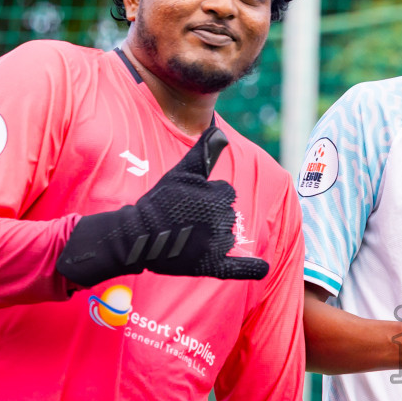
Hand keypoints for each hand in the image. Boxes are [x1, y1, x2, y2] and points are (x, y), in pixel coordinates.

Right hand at [57, 125, 269, 286]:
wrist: (138, 234)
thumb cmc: (160, 201)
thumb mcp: (182, 172)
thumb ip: (204, 152)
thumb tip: (220, 131)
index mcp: (219, 196)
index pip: (227, 195)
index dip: (210, 197)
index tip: (192, 201)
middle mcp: (221, 220)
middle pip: (228, 216)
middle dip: (212, 217)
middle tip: (187, 220)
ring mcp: (217, 244)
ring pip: (227, 238)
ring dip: (214, 238)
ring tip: (189, 236)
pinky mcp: (211, 265)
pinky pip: (239, 268)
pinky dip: (252, 269)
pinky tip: (263, 268)